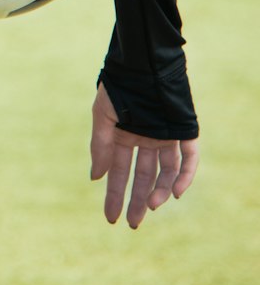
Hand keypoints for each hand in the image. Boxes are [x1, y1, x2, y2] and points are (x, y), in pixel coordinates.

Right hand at [90, 82, 198, 227]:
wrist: (142, 61)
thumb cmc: (119, 85)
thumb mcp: (102, 116)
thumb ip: (100, 146)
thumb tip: (96, 178)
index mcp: (123, 136)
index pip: (119, 172)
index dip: (114, 194)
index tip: (110, 217)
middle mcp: (145, 140)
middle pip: (142, 177)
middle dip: (136, 200)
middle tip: (132, 223)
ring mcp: (165, 136)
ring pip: (165, 171)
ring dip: (158, 190)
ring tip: (150, 206)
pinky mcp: (184, 130)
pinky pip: (189, 158)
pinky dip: (185, 176)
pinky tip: (177, 193)